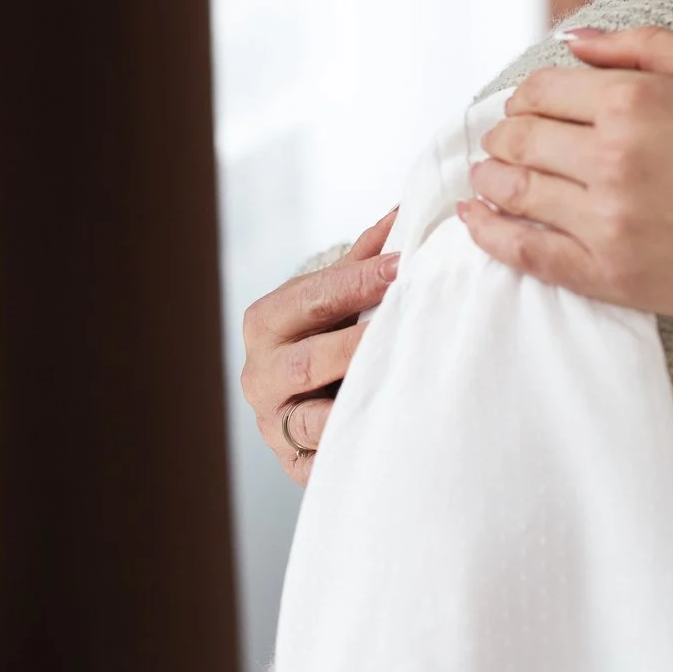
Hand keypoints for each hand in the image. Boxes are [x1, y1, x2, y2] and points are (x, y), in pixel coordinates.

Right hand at [240, 209, 399, 484]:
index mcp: (267, 322)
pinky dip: (354, 449)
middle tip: (411, 324)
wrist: (301, 395)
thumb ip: (368, 256)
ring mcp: (276, 423)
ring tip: (403, 386)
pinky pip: (325, 460)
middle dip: (361, 343)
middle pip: (310, 359)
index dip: (359, 282)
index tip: (406, 268)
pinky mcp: (296, 463)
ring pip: (313, 418)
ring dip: (359, 403)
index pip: (311, 298)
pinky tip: (390, 436)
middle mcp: (261, 374)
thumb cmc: (325, 333)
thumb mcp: (335, 294)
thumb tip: (411, 207)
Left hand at [460, 26, 672, 323]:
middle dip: (506, 133)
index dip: (529, 94)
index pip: (543, 89)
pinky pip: (526, 253)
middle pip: (520, 137)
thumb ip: (646, 46)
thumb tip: (575, 41)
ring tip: (492, 174)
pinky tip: (476, 218)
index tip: (533, 105)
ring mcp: (606, 222)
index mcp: (637, 102)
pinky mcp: (609, 275)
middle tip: (508, 139)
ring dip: (492, 177)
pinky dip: (489, 232)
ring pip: (514, 190)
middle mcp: (612, 160)